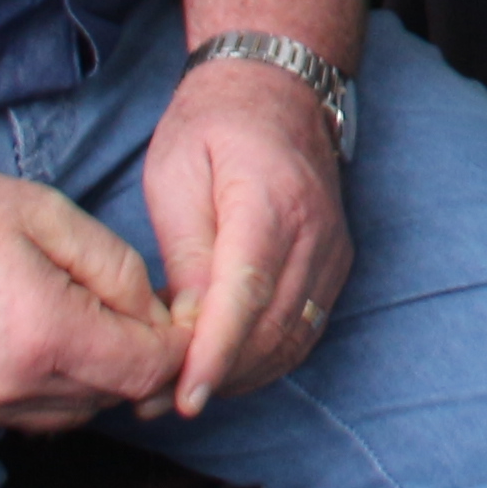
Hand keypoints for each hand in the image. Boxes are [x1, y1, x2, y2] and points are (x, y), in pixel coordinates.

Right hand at [0, 155, 181, 431]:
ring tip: (93, 312)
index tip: (180, 307)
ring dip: (102, 373)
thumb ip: (115, 267)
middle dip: (143, 354)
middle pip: (117, 396)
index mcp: (46, 336)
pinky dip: (61, 385)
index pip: (148, 370)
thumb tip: (153, 312)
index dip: (177, 341)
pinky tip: (53, 335)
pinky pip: (36, 413)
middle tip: (140, 301)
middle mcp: (14, 388)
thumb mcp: (49, 215)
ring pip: (79, 412)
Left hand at [142, 46, 356, 414]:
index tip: (183, 398)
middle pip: (271, 329)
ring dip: (239, 376)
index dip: (215, 355)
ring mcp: (332, 251)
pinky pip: (305, 329)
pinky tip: (222, 367)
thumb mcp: (174, 174)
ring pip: (292, 339)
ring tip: (179, 389)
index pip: (246, 295)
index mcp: (269, 200)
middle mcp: (315, 232)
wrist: (277, 87)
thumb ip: (185, 250)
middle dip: (216, 377)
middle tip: (152, 400)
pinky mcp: (334, 265)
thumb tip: (186, 325)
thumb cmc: (213, 124)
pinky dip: (265, 359)